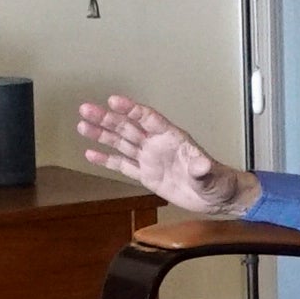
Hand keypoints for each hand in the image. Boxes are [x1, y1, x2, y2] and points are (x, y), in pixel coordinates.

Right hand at [77, 95, 254, 215]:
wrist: (215, 198)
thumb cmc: (217, 181)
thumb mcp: (211, 175)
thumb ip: (202, 169)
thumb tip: (200, 164)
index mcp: (172, 138)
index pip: (147, 119)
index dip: (130, 109)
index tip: (112, 100)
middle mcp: (157, 145)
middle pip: (128, 127)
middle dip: (107, 118)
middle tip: (86, 109)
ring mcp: (150, 159)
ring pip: (121, 143)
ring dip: (102, 135)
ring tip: (82, 126)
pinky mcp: (146, 175)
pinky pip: (123, 165)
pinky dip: (107, 160)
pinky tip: (90, 153)